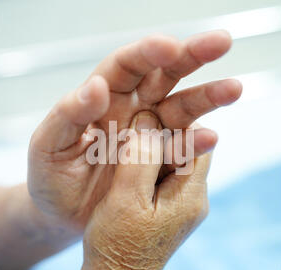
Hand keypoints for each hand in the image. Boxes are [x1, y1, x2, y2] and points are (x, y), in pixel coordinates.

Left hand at [27, 30, 240, 230]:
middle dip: (191, 57)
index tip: (169, 47)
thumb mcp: (47, 146)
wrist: (62, 214)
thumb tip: (96, 86)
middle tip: (220, 43)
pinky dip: (197, 144)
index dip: (147, 53)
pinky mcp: (161, 161)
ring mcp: (150, 134)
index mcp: (102, 97)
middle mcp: (131, 108)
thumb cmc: (50, 177)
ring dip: (207, 97)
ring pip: (182, 108)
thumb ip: (67, 115)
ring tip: (233, 89)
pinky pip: (182, 149)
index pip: (126, 65)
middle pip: (164, 75)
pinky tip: (209, 140)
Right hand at [77, 111, 211, 269]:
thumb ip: (140, 158)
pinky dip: (148, 165)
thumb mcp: (125, 199)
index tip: (150, 109)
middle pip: (188, 150)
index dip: (175, 120)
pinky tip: (128, 163)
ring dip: (153, 149)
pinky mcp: (168, 212)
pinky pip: (163, 177)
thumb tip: (150, 120)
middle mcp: (193, 199)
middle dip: (164, 133)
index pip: (198, 141)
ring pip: (173, 162)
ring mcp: (182, 207)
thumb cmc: (117, 247)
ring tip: (129, 140)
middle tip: (136, 122)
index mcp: (190, 195)